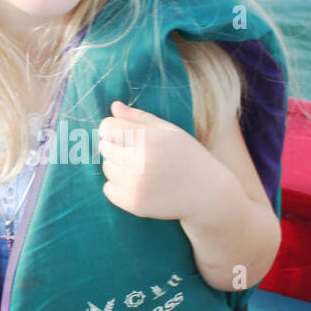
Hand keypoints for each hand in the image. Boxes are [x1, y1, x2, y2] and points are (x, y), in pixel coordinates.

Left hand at [97, 100, 212, 220]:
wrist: (206, 193)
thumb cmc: (187, 156)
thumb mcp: (169, 131)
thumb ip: (139, 118)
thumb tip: (114, 106)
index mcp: (150, 138)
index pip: (107, 128)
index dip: (112, 128)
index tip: (122, 132)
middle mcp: (141, 161)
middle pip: (104, 147)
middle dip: (116, 147)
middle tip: (139, 152)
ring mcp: (136, 185)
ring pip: (107, 168)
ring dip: (118, 166)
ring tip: (142, 169)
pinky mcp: (134, 204)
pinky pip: (108, 189)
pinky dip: (118, 187)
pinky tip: (139, 184)